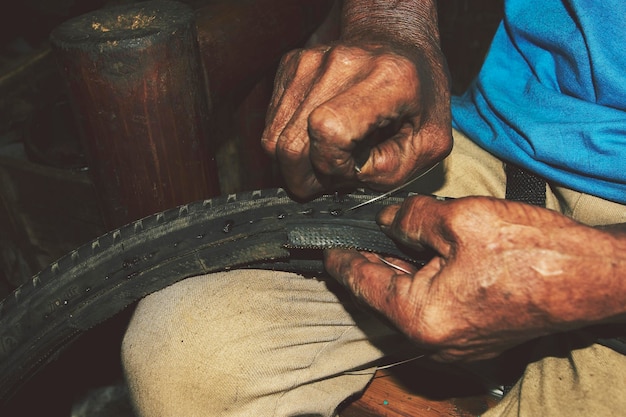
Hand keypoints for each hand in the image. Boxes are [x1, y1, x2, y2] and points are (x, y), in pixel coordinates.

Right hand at [261, 41, 451, 199]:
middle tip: (332, 179)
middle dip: (305, 178)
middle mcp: (342, 65)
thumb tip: (352, 177)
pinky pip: (273, 122)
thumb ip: (396, 169)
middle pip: (290, 143)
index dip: (332, 166)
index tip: (351, 171)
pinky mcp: (290, 65)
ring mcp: (310, 62)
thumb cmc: (418, 92)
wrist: (396, 39)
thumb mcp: (431, 140)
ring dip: (296, 163)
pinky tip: (317, 137)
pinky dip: (290, 140)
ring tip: (327, 157)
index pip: (329, 131)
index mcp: (387, 80)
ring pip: (273, 137)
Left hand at [325, 195, 625, 361]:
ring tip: (377, 242)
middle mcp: (434, 340)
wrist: (595, 277)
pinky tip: (415, 255)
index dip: (342, 260)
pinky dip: (419, 279)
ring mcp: (456, 341)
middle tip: (348, 239)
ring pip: (408, 300)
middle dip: (367, 263)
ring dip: (394, 270)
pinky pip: (432, 305)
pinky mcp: (474, 332)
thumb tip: (387, 220)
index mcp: (422, 317)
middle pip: (383, 295)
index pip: (364, 283)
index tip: (326, 249)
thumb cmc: (535, 251)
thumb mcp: (460, 219)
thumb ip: (410, 218)